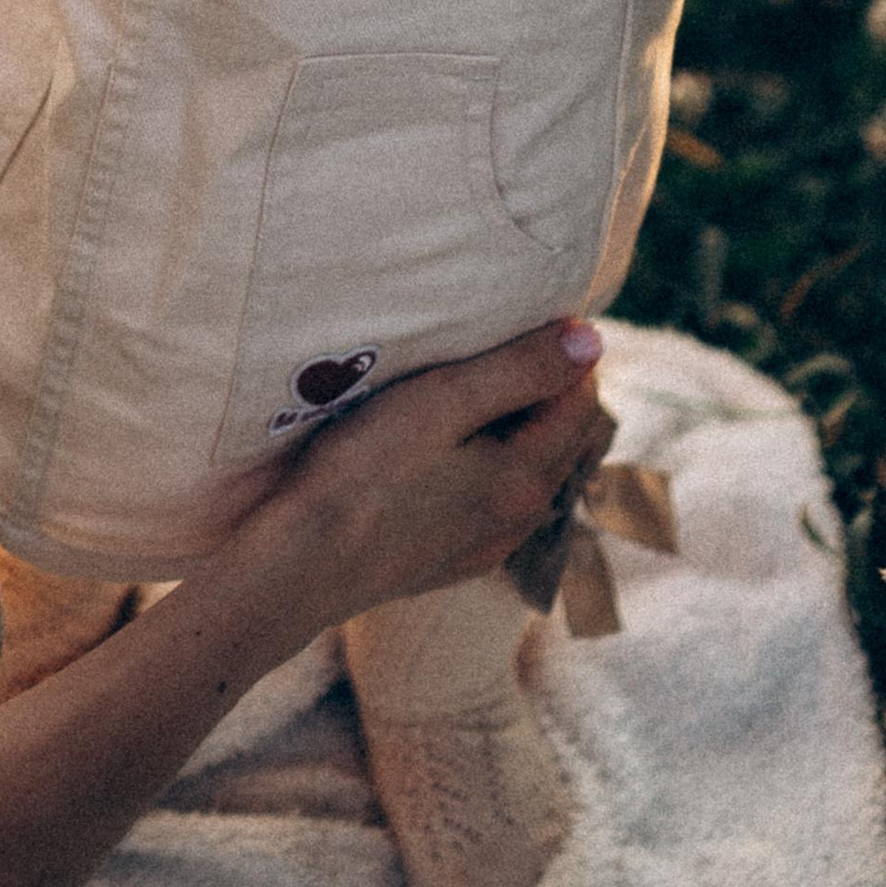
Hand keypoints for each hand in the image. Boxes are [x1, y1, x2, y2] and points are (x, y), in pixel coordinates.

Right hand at [251, 322, 611, 628]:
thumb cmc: (359, 475)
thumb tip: (591, 341)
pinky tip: (449, 451)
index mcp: (527, 480)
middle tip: (502, 347)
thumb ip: (519, 371)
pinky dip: (490, 466)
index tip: (526, 321)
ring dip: (519, 430)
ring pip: (529, 473)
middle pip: (563, 440)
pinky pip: (494, 502)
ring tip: (473, 391)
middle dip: (547, 391)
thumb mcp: (440, 402)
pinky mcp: (449, 561)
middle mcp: (520, 522)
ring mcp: (485, 547)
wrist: (294, 565)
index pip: (582, 404)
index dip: (564, 356)